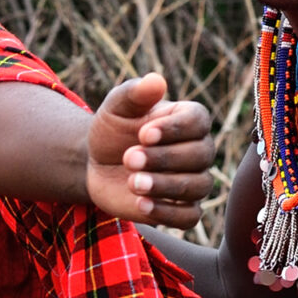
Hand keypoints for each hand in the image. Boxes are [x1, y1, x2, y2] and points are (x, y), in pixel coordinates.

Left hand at [86, 73, 213, 226]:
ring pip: (197, 186)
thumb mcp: (116, 107)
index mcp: (188, 120)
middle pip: (200, 155)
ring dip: (165, 186)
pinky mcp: (181, 209)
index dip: (174, 129)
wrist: (97, 164)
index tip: (143, 134)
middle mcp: (198, 150)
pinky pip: (189, 217)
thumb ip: (135, 93)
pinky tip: (141, 205)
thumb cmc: (113, 130)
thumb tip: (156, 81)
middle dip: (164, 158)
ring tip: (133, 182)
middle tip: (129, 158)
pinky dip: (168, 213)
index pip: (198, 121)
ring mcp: (193, 180)